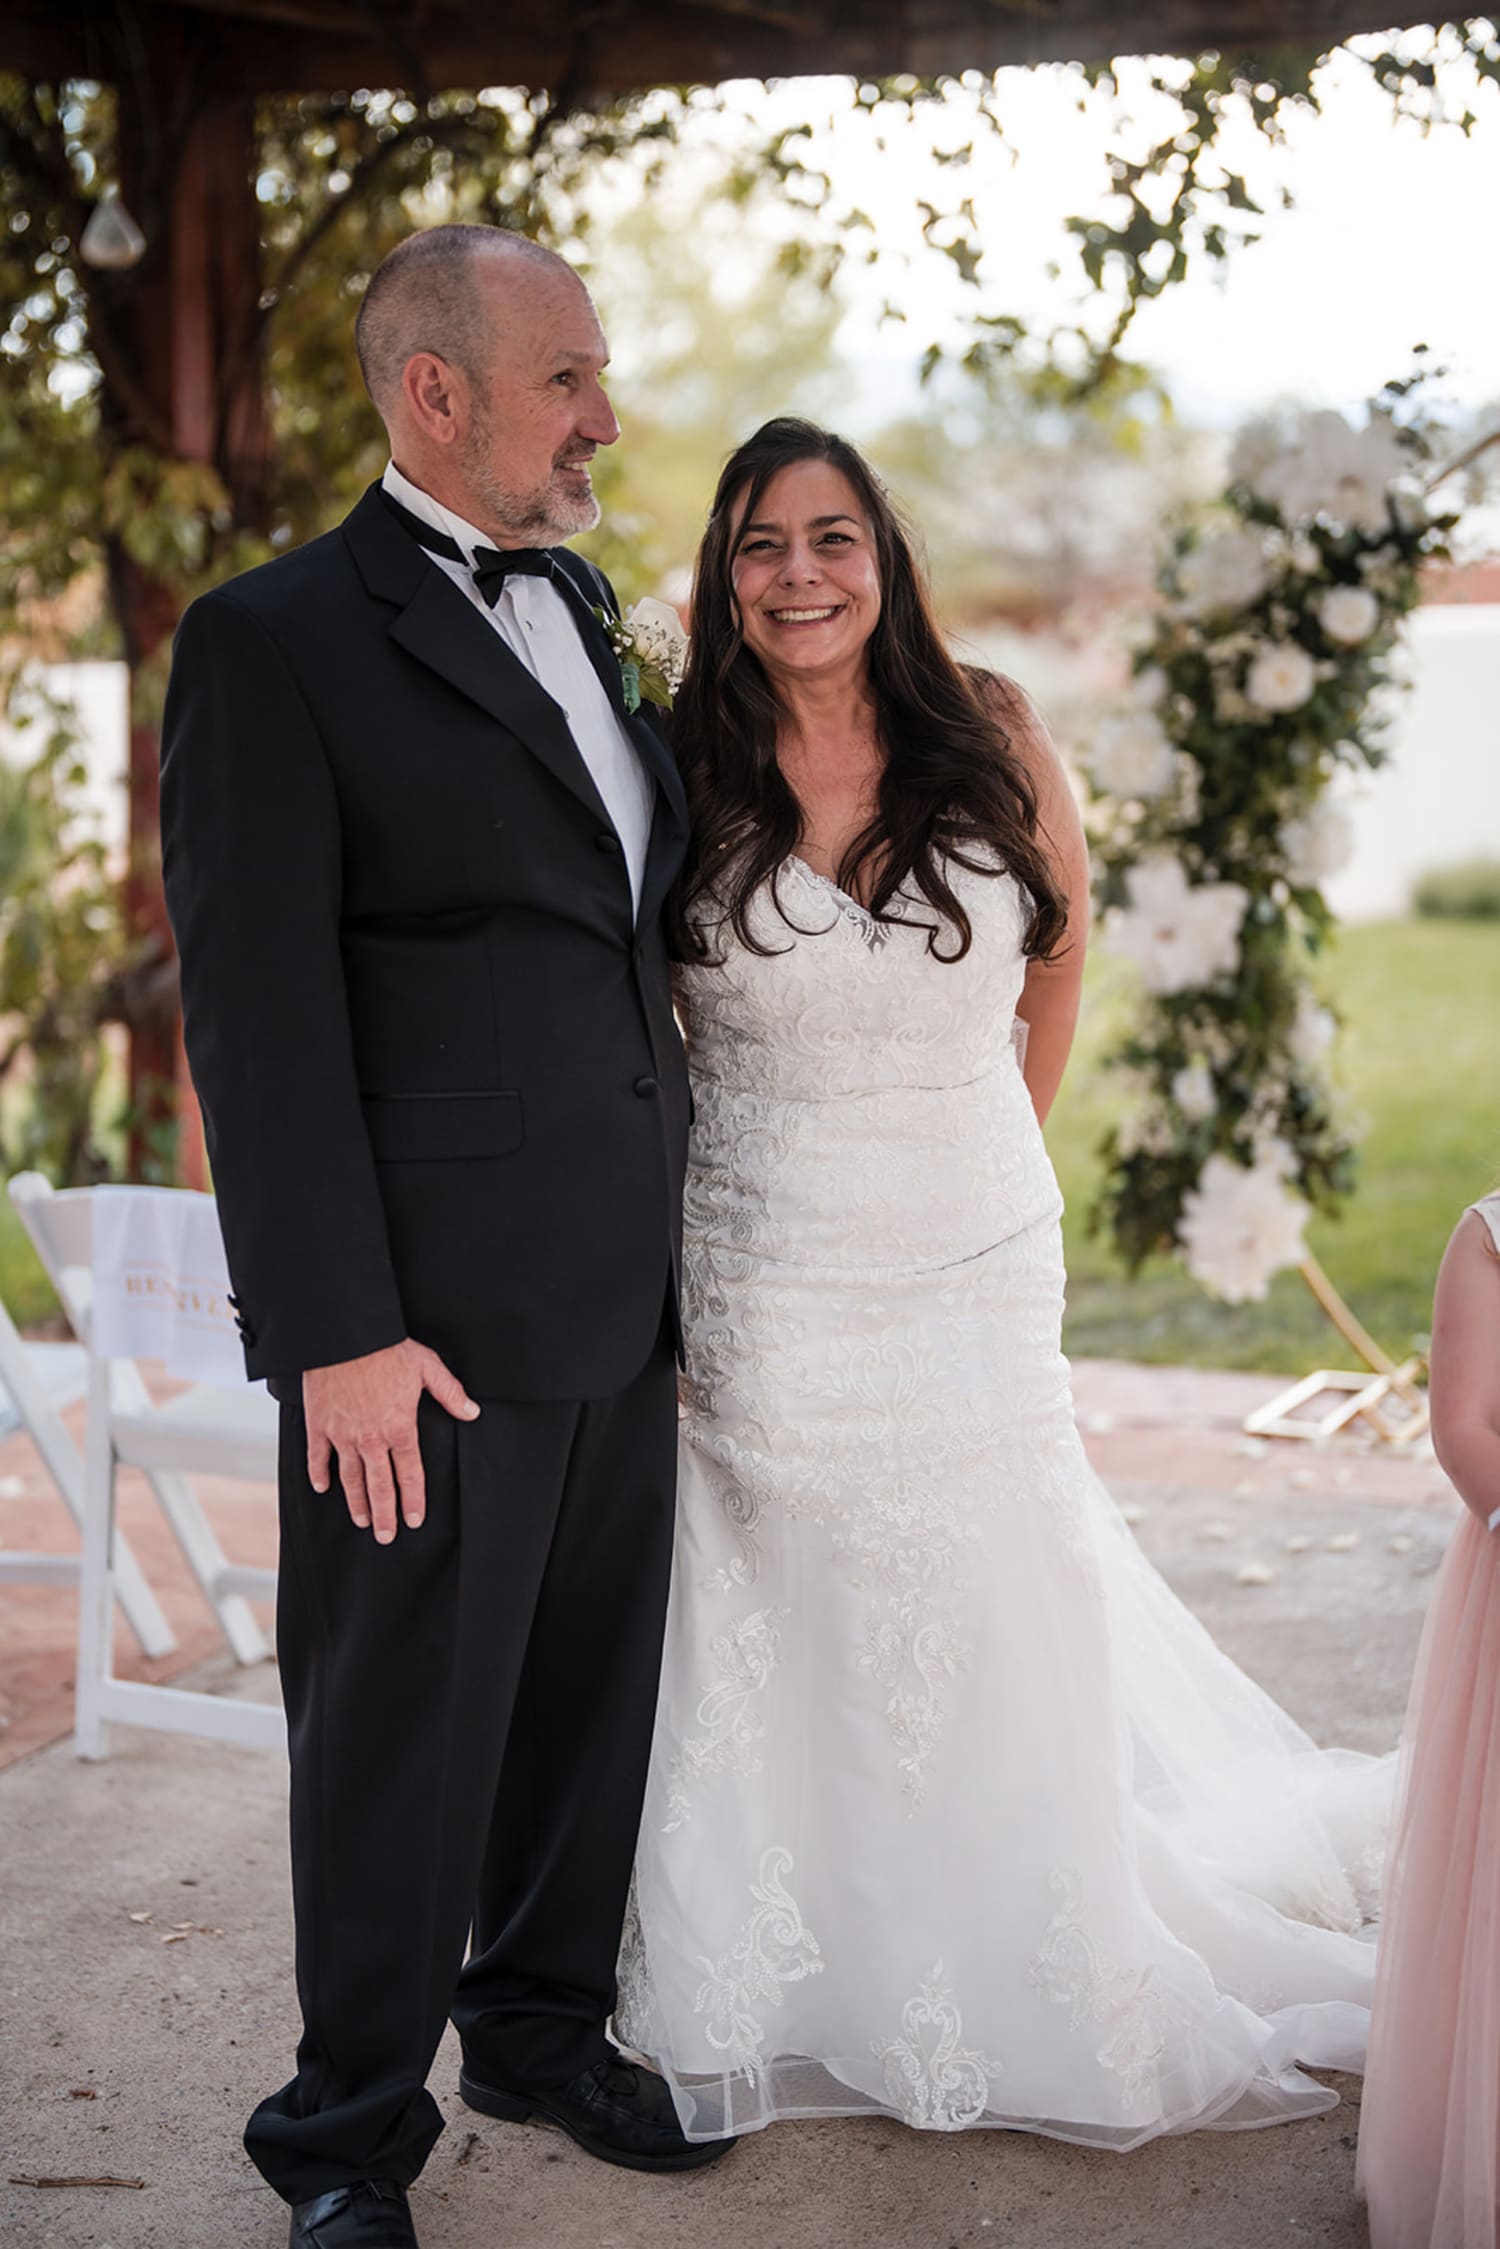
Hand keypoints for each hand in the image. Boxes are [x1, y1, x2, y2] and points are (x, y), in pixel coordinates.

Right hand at [304, 1340, 479, 1543]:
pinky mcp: (319, 1425)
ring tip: (361, 1520)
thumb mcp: (427, 1367)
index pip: (409, 1474)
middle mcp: (371, 1438)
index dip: (413, 1500)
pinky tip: (322, 1488)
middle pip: (379, 1486)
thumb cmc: (386, 1348)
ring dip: (356, 1502)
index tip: (414, 1520)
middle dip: (384, 1515)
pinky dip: (319, 1474)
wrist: (344, 1336)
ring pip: (349, 1478)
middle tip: (385, 1536)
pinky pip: (317, 1457)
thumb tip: (471, 1412)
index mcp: (400, 1427)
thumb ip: (450, 1393)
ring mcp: (342, 1434)